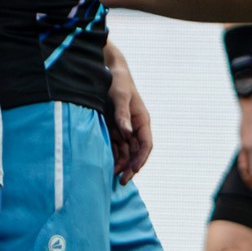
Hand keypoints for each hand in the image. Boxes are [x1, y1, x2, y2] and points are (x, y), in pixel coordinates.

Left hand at [106, 46, 153, 182]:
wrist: (106, 69)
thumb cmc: (117, 81)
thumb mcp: (120, 96)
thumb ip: (122, 115)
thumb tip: (127, 134)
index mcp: (142, 120)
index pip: (146, 145)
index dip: (140, 160)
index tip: (132, 171)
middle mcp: (135, 127)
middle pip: (136, 152)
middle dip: (130, 167)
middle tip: (121, 181)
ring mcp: (125, 128)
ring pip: (126, 152)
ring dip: (121, 164)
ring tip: (111, 176)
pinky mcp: (114, 128)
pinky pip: (115, 146)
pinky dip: (112, 156)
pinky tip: (105, 164)